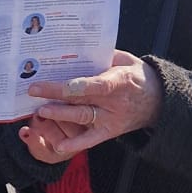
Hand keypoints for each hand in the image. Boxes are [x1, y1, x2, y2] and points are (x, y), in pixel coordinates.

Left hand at [17, 51, 162, 162]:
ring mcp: (111, 119)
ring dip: (60, 115)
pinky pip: (91, 140)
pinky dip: (75, 144)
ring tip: (40, 112)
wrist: (159, 101)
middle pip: (81, 99)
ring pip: (82, 117)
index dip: (70, 86)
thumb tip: (77, 47)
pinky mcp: (109, 132)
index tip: (51, 81)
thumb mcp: (124, 60)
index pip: (92, 84)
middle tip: (33, 91)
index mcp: (119, 81)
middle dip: (56, 95)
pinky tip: (58, 145)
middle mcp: (114, 102)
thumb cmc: (136, 76)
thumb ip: (103, 56)